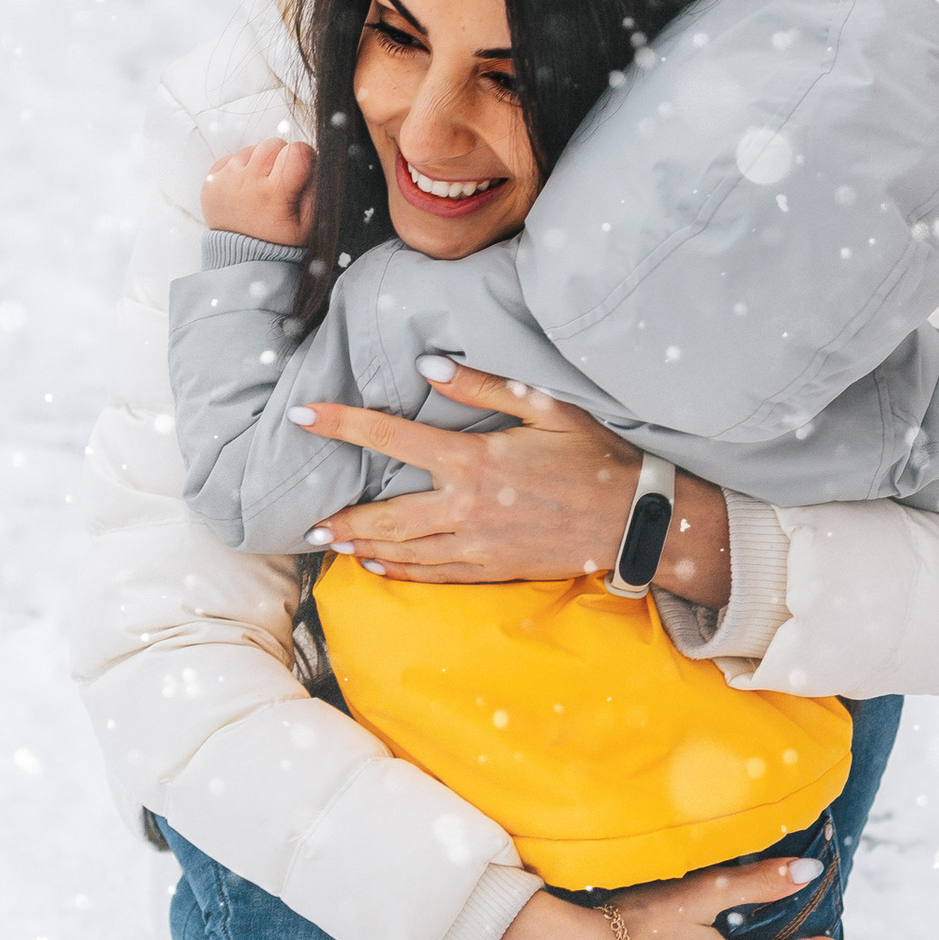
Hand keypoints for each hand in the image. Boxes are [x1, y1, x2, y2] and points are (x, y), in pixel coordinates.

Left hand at [202, 138, 314, 248]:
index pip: (296, 151)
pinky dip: (242, 169)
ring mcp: (225, 180)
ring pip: (252, 149)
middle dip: (282, 159)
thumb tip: (316, 164)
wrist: (240, 259)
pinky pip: (232, 158)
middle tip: (281, 183)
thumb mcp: (308, 227)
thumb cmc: (278, 243)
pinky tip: (246, 189)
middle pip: (273, 144)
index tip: (302, 172)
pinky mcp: (211, 180)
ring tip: (262, 188)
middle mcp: (246, 182)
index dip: (304, 157)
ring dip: (261, 163)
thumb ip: (317, 194)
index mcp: (273, 193)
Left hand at [294, 357, 731, 604]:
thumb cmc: (593, 456)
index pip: (390, 436)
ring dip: (362, 548)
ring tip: (331, 544)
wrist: (635, 521)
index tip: (303, 415)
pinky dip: (401, 573)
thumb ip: (483, 386)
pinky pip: (434, 576)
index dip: (341, 423)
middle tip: (306, 522)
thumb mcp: (545, 406)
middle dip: (341, 518)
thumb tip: (430, 363)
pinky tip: (379, 568)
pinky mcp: (493, 571)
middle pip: (384, 516)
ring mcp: (478, 547)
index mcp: (473, 461)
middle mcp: (466, 509)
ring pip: (404, 552)